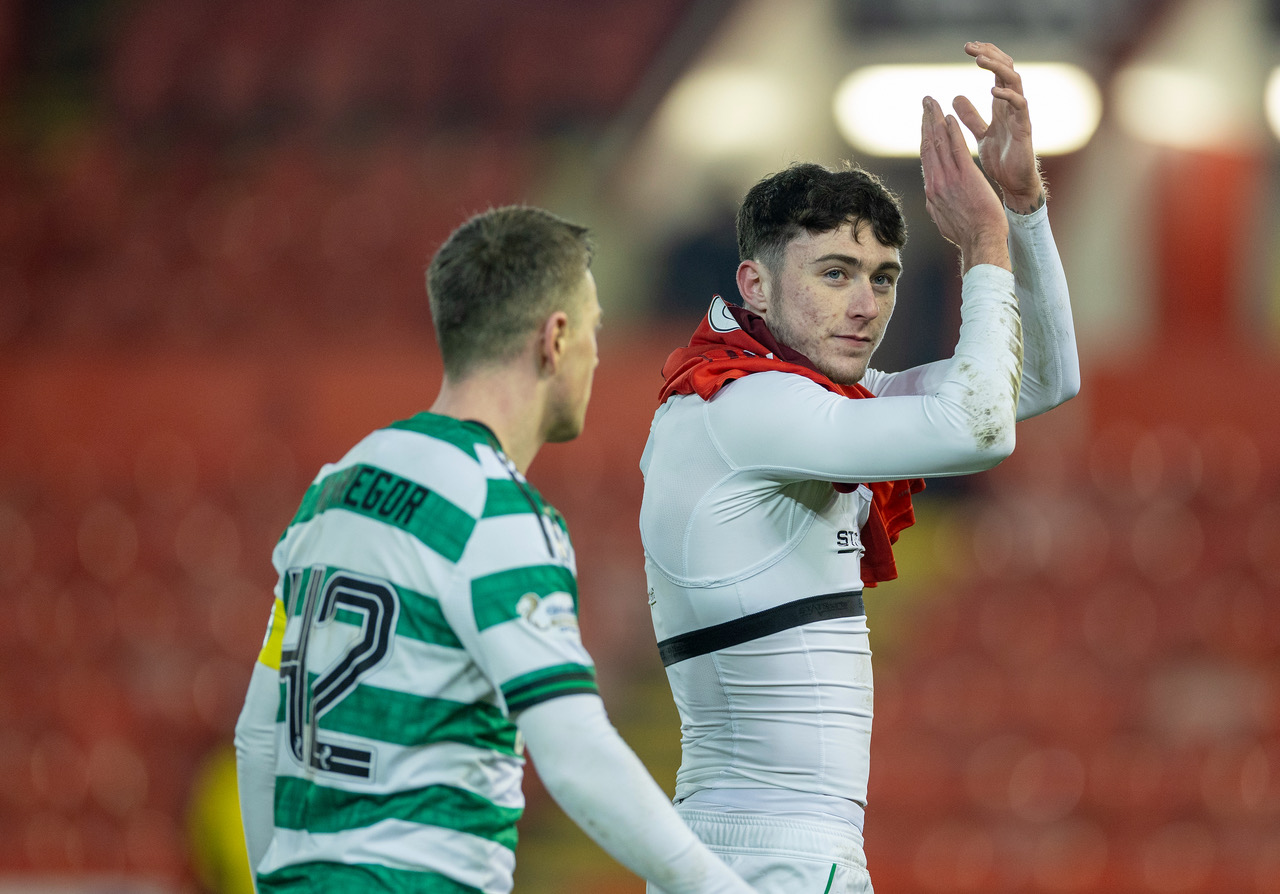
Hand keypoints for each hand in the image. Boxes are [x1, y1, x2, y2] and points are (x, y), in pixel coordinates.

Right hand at [920, 95, 1009, 272]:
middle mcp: (935, 183)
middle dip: (925, 121)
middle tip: (925, 101)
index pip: (926, 158)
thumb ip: (938, 204)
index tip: (924, 121)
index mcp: (932, 192)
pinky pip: (956, 149)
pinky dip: (952, 132)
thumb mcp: (944, 220)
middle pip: (927, 145)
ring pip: (938, 143)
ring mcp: (948, 179)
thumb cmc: (968, 234)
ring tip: (933, 102)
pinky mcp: (965, 176)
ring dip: (935, 119)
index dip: (924, 136)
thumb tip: (932, 199)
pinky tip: (950, 117)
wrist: (980, 241)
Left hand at [952, 41, 1044, 213]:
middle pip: (1006, 70)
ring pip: (1015, 81)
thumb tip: (955, 98)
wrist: (1014, 184)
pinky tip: (993, 91)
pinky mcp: (1025, 130)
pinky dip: (1008, 96)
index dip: (986, 56)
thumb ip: (971, 117)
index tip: (969, 46)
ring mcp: (1020, 116)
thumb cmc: (1001, 159)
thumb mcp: (981, 134)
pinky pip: (1020, 106)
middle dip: (991, 54)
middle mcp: (1012, 106)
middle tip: (971, 46)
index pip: (996, 72)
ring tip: (981, 60)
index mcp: (1002, 105)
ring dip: (998, 68)